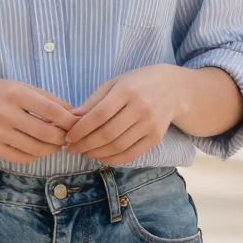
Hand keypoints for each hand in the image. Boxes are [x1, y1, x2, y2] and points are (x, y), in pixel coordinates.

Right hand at [0, 79, 79, 163]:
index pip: (52, 110)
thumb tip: (75, 114)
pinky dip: (35, 155)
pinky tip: (36, 147)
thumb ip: (47, 98)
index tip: (78, 124)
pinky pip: (22, 158)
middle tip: (68, 137)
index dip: (69, 120)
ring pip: (36, 149)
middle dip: (63, 138)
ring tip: (54, 142)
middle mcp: (5, 113)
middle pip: (47, 133)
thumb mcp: (18, 86)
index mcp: (15, 93)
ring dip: (51, 148)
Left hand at [64, 65, 183, 164]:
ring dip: (97, 154)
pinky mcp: (156, 137)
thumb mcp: (114, 83)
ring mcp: (150, 124)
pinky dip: (113, 159)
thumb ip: (94, 101)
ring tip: (85, 153)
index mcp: (127, 90)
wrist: (174, 88)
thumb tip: (72, 119)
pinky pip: (132, 154)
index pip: (99, 115)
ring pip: (118, 146)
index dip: (81, 129)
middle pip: (108, 133)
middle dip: (86, 144)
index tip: (68, 137)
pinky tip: (101, 157)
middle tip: (72, 149)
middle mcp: (141, 108)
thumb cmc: (137, 83)